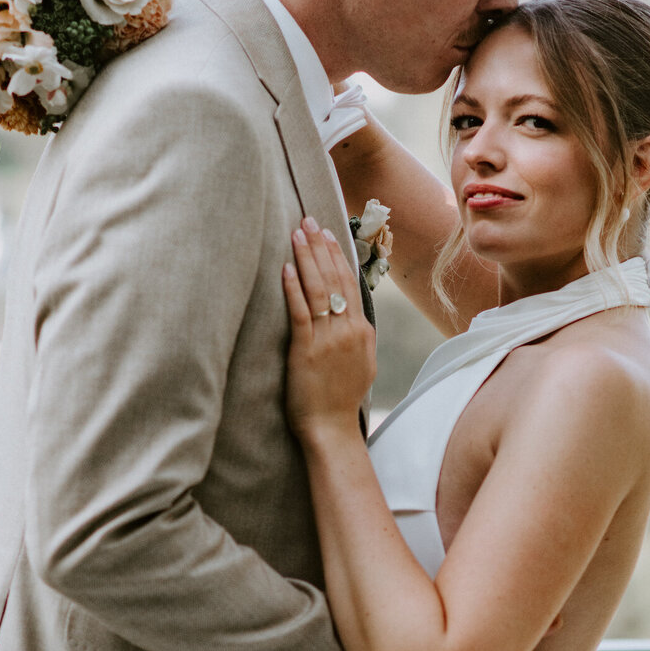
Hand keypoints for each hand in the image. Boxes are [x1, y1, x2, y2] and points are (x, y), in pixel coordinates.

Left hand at [283, 219, 374, 439]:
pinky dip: (294, 288)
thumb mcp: (360, 365)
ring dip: (307, 258)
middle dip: (320, 247)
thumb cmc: (340, 401)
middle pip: (334, 279)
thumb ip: (356, 338)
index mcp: (362, 331)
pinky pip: (300, 312)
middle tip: (308, 220)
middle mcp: (348, 330)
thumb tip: (351, 318)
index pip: (349, 283)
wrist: (331, 429)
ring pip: (318, 289)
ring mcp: (328, 339)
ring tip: (296, 233)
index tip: (327, 233)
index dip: (337, 256)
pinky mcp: (307, 350)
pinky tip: (287, 268)